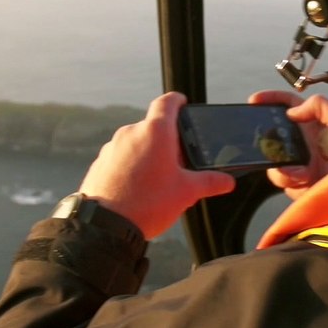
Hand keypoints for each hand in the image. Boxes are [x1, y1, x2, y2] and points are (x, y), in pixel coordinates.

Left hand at [79, 92, 235, 239]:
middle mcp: (131, 133)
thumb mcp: (186, 192)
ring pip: (136, 142)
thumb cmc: (148, 203)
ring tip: (158, 179)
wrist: (105, 226)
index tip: (184, 104)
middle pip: (153, 126)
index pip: (168, 102)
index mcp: (156, 132)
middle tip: (179, 160)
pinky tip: (137, 187)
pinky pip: (120, 157)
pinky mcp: (100, 163)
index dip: (178, 101)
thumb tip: (227, 181)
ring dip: (147, 153)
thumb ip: (209, 182)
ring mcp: (112, 147)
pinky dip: (130, 165)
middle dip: (166, 139)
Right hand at [247, 90, 327, 199]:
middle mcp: (302, 143)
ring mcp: (299, 165)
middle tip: (269, 145)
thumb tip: (291, 113)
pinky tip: (306, 179)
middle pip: (272, 139)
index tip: (255, 100)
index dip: (270, 100)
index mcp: (310, 124)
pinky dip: (293, 182)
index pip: (286, 106)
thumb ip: (317, 105)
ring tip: (302, 171)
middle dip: (267, 143)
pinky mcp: (301, 186)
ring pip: (275, 166)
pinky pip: (286, 184)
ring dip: (283, 169)